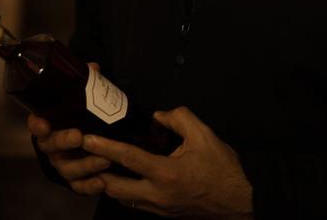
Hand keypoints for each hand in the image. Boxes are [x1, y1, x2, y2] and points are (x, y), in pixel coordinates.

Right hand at [27, 63, 110, 195]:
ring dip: (85, 165)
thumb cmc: (84, 115)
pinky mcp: (76, 180)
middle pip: (50, 147)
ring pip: (67, 169)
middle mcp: (52, 146)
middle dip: (62, 141)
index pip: (36, 124)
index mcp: (50, 125)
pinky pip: (79, 187)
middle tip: (79, 136)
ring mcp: (63, 164)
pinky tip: (103, 182)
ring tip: (105, 159)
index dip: (37, 125)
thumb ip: (86, 84)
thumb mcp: (85, 98)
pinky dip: (90, 186)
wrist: (98, 138)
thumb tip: (94, 68)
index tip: (43, 123)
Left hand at [81, 106, 252, 216]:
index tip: (86, 139)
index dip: (104, 147)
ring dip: (109, 183)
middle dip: (95, 172)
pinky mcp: (163, 215)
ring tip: (100, 165)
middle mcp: (157, 195)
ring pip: (122, 198)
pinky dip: (125, 191)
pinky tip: (125, 178)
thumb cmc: (223, 169)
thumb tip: (158, 115)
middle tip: (85, 156)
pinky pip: (135, 204)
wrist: (240, 202)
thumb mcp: (205, 136)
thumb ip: (179, 118)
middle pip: (113, 186)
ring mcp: (158, 209)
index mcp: (166, 173)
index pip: (127, 158)